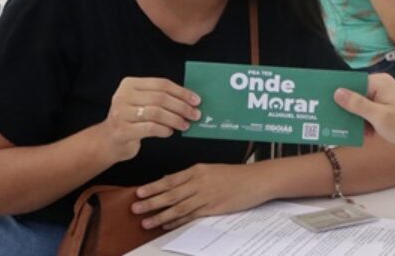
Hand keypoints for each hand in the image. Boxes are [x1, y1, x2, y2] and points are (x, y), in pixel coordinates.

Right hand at [96, 77, 199, 163]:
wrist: (109, 140)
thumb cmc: (132, 119)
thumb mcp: (142, 103)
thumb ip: (161, 98)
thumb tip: (190, 101)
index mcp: (129, 84)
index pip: (161, 84)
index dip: (181, 92)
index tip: (197, 100)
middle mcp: (123, 96)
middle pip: (160, 98)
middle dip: (181, 106)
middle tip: (195, 114)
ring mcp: (121, 113)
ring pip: (156, 113)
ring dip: (175, 119)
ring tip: (185, 125)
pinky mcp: (122, 130)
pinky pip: (150, 128)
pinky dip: (164, 130)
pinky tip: (170, 132)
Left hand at [133, 163, 269, 229]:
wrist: (257, 180)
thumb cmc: (236, 175)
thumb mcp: (211, 170)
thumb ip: (192, 176)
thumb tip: (171, 181)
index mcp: (198, 170)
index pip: (170, 179)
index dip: (153, 187)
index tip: (139, 192)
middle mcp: (200, 182)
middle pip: (171, 194)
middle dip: (151, 202)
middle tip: (136, 208)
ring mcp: (207, 196)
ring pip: (179, 207)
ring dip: (161, 215)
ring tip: (147, 222)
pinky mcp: (214, 208)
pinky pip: (192, 216)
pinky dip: (178, 222)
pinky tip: (168, 225)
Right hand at [334, 73, 394, 153]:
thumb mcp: (379, 117)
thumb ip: (357, 104)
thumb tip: (337, 92)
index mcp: (380, 83)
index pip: (352, 83)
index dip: (339, 93)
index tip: (325, 102)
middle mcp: (381, 86)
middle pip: (355, 95)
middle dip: (347, 109)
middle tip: (335, 120)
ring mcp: (384, 98)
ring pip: (360, 106)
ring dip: (357, 120)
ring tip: (355, 132)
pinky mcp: (386, 109)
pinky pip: (368, 113)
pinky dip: (365, 123)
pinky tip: (366, 135)